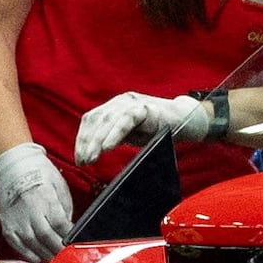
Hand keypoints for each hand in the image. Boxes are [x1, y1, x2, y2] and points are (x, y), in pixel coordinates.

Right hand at [0, 142, 77, 257]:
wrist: (12, 165)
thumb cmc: (38, 173)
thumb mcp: (59, 186)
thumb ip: (65, 209)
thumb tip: (68, 229)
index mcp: (45, 199)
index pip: (61, 225)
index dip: (69, 238)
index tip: (75, 244)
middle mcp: (30, 211)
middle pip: (47, 238)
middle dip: (59, 250)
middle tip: (67, 256)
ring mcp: (16, 220)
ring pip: (33, 245)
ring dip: (46, 254)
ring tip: (55, 258)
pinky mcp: (7, 226)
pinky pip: (18, 246)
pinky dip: (29, 255)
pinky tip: (38, 257)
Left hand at [71, 90, 222, 168]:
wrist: (184, 120)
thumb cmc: (155, 129)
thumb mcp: (129, 135)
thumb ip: (111, 138)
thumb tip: (90, 152)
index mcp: (114, 106)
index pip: (91, 119)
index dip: (82, 138)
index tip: (79, 158)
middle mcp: (120, 101)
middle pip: (97, 119)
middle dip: (87, 142)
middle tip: (83, 162)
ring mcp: (133, 102)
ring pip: (108, 119)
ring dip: (97, 140)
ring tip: (92, 158)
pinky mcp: (145, 108)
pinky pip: (126, 120)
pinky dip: (114, 134)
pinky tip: (107, 148)